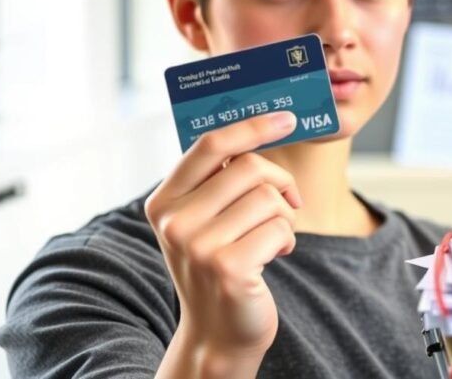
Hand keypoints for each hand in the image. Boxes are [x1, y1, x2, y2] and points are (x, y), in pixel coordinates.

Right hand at [146, 111, 300, 373]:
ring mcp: (198, 246)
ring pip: (269, 198)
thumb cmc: (219, 265)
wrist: (219, 333)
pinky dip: (287, 240)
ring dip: (285, 217)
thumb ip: (218, 181)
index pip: (210, 145)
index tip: (287, 118)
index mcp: (164, 201)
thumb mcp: (205, 221)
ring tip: (273, 238)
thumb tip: (263, 126)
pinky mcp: (228, 267)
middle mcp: (175, 221)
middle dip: (279, 182)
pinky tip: (275, 257)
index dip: (252, 125)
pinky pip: (280, 228)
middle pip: (249, 167)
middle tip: (287, 201)